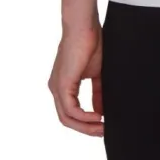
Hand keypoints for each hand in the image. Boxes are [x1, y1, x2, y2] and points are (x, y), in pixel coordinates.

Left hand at [48, 21, 103, 135]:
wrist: (84, 26)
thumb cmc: (90, 43)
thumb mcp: (97, 73)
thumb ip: (97, 93)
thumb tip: (101, 111)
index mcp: (63, 85)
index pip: (71, 112)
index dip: (86, 122)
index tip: (103, 126)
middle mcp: (56, 88)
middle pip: (67, 120)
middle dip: (86, 129)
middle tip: (103, 132)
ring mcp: (57, 88)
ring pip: (67, 118)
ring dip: (86, 126)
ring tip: (103, 128)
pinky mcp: (62, 85)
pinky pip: (70, 110)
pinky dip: (85, 117)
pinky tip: (98, 117)